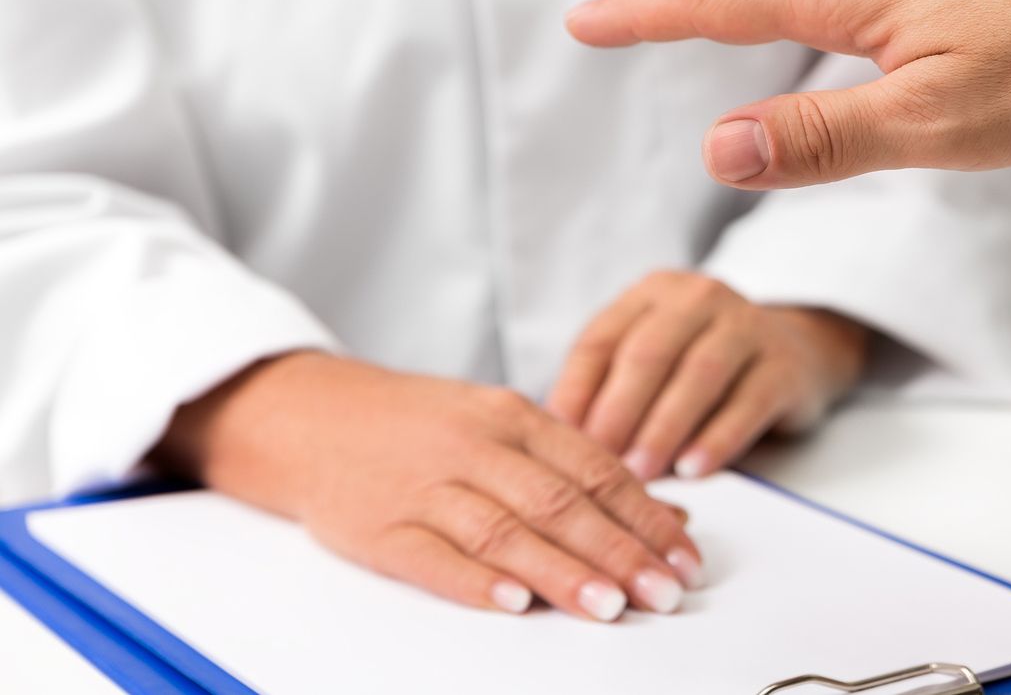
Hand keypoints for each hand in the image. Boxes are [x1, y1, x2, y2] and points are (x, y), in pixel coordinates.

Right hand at [149, 352, 701, 621]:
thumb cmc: (423, 426)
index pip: (594, 469)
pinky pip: (431, 557)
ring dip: (559, 572)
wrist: (313, 415)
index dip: (645, 516)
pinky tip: (512, 604)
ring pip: (502, 530)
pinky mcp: (379, 529)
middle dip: (617, 551)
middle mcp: (474, 446)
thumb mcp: (503, 426)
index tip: (685, 557)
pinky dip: (473, 581)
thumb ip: (580, 469)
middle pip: (557, 501)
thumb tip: (668, 514)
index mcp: (512, 416)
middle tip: (661, 592)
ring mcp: (424, 487)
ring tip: (608, 606)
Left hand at [546, 271, 868, 480]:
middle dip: (618, 413)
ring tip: (641, 475)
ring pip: (698, 375)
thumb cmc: (703, 366)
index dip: (575, 392)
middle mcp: (699, 298)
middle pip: (648, 353)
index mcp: (652, 294)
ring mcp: (747, 325)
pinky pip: (748, 401)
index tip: (555, 441)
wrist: (797, 350)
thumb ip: (610, 391)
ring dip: (664, 429)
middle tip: (598, 465)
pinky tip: (694, 469)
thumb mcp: (654, 362)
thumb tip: (559, 446)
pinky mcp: (785, 364)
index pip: (601, 339)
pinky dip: (718, 439)